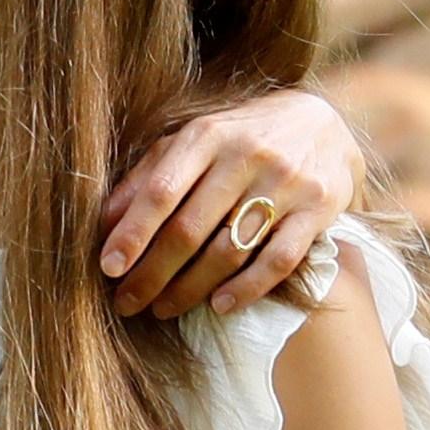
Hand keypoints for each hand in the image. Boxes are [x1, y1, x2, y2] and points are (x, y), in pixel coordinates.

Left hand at [100, 90, 357, 318]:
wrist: (325, 121)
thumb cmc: (242, 137)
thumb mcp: (194, 141)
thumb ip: (149, 176)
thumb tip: (103, 222)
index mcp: (206, 136)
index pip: (161, 190)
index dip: (132, 233)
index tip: (108, 267)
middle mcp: (245, 157)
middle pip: (189, 229)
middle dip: (152, 273)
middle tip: (127, 302)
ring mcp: (285, 183)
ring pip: (229, 250)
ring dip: (190, 288)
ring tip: (164, 308)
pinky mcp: (317, 210)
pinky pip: (278, 260)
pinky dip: (246, 289)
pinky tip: (218, 305)